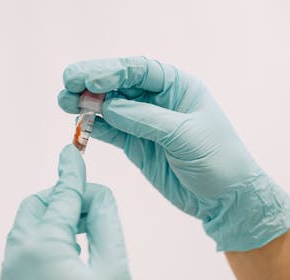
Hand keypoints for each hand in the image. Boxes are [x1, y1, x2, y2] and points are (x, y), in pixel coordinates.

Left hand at [0, 145, 132, 279]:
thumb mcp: (114, 271)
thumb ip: (106, 224)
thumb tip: (99, 195)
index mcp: (43, 247)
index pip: (61, 197)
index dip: (71, 172)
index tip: (72, 151)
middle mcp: (16, 257)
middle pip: (33, 207)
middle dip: (58, 199)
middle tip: (89, 210)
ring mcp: (7, 277)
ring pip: (25, 230)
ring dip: (50, 222)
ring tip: (81, 238)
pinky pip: (21, 254)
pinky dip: (41, 244)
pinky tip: (65, 262)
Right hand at [58, 57, 289, 250]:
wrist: (226, 199)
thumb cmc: (219, 160)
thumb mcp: (186, 136)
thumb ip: (147, 120)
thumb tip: (108, 107)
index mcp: (178, 87)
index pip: (141, 69)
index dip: (113, 71)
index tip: (90, 79)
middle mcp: (159, 100)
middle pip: (120, 84)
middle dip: (92, 82)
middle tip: (67, 82)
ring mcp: (146, 123)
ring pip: (111, 107)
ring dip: (87, 104)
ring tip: (63, 102)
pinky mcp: (138, 146)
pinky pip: (112, 131)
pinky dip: (95, 127)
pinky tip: (78, 124)